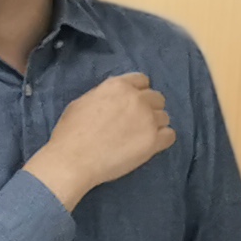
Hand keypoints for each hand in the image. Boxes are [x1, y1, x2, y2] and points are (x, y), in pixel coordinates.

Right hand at [27, 71, 176, 207]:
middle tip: (136, 123)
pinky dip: (162, 140)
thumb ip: (104, 95)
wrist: (73, 160)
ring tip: (139, 137)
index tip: (133, 103)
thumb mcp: (82, 102)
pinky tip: (150, 145)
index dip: (139, 92)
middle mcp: (136, 98)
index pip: (142, 80)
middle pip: (157, 98)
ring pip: (164, 117)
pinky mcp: (153, 141)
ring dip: (155, 125)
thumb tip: (115, 99)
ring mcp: (147, 119)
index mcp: (118, 86)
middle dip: (149, 108)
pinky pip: (170, 135)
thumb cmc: (70, 133)